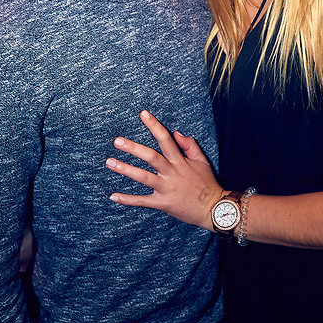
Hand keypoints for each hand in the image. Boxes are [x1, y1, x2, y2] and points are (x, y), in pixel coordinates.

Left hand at [106, 110, 222, 229]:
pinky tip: (113, 196)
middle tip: (117, 141)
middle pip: (150, 157)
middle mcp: (171, 173)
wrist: (212, 209)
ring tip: (110, 162)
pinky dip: (128, 199)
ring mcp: (166, 188)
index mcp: (180, 161)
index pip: (165, 139)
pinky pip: (142, 201)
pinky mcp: (163, 203)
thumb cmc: (207, 183)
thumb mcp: (202, 161)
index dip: (154, 126)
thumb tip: (176, 133)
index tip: (143, 114)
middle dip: (133, 148)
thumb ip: (190, 145)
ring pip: (143, 177)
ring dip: (125, 169)